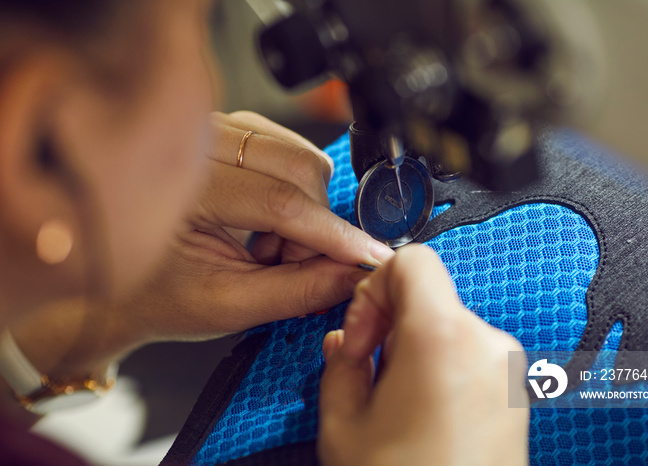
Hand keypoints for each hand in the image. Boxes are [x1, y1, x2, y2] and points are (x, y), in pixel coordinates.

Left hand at [122, 111, 394, 340]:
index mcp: (182, 186)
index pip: (279, 201)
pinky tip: (266, 226)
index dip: (332, 235)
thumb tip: (354, 275)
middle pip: (300, 169)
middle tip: (288, 266)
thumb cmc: (156, 292)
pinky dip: (296, 195)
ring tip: (268, 249)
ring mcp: (216, 129)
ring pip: (302, 158)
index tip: (368, 258)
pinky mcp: (234, 131)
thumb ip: (297, 291)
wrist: (121, 276)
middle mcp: (197, 140)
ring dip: (305, 211)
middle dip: (314, 227)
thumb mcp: (228, 306)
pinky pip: (292, 153)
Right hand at [318, 245, 528, 465]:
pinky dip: (441, 366)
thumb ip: (338, 363)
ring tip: (396, 402)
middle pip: (429, 296)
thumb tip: (345, 342)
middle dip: (390, 324)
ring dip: (414, 348)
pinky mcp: (517, 393)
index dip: (373, 287)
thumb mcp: (344, 423)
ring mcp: (508, 370)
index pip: (412, 262)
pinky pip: (469, 354)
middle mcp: (487, 344)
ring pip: (447, 325)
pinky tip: (423, 413)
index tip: (361, 329)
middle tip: (369, 369)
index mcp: (444, 337)